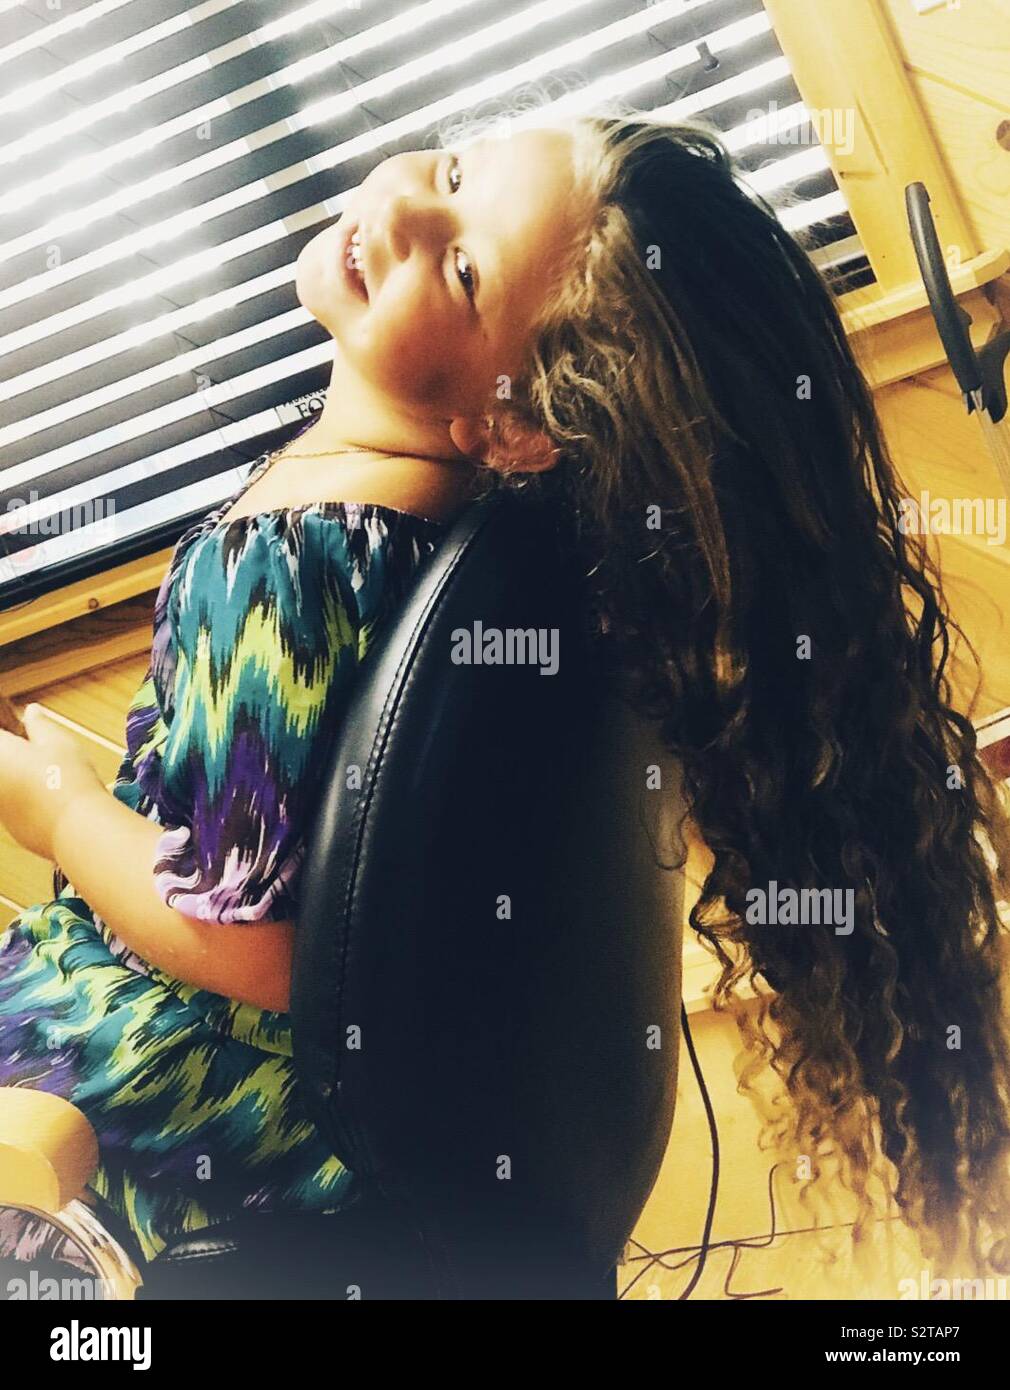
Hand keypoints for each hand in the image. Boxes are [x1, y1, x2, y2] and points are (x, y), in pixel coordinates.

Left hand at [0, 703, 104, 860]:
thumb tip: (31, 711)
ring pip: (8, 787)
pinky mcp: (13, 829)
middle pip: (4, 763)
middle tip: (42, 754)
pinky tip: (54, 800)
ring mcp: (0, 809)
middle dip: (16, 757)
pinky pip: (16, 809)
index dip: (10, 732)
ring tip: (51, 777)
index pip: (0, 737)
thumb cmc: (68, 777)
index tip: (22, 730)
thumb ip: (39, 724)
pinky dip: (29, 802)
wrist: (77, 827)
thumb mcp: (57, 741)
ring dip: (21, 780)